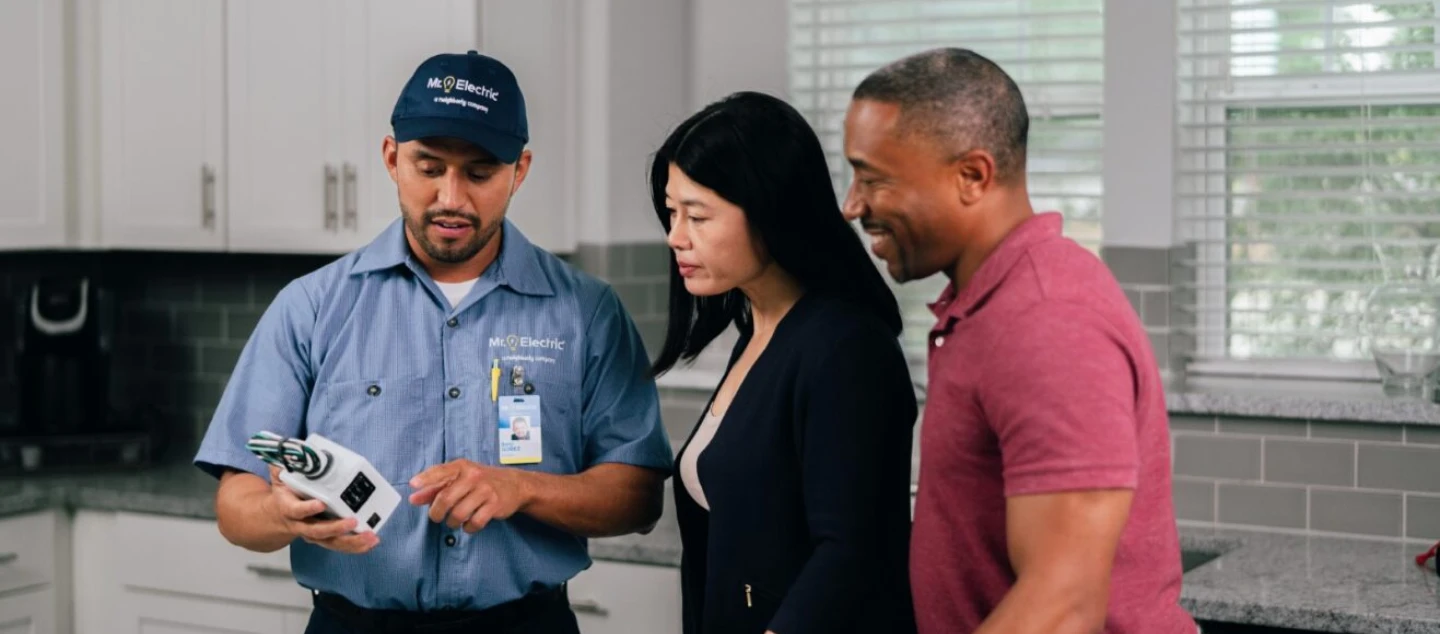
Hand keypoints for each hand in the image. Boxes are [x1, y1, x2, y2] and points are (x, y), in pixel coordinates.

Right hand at [265, 465, 378, 553]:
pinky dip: (356, 545)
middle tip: (353, 522)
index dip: (308, 508)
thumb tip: (290, 449)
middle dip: (336, 528)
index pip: (296, 510)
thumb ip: (284, 465)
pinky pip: (340, 545)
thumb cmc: (284, 494)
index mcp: (289, 508)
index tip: (321, 503)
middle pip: (318, 531)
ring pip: (332, 542)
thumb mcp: (280, 478)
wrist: (275, 518)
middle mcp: (301, 525)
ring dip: (352, 541)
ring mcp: (314, 534)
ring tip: (370, 537)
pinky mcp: (326, 539)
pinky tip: (371, 541)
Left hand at [409, 459, 533, 532]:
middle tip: (437, 517)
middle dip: (436, 513)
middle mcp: (473, 476)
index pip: (440, 471)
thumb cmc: (481, 481)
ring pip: (458, 514)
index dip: (425, 478)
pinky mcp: (495, 505)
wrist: (515, 485)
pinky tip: (469, 524)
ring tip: (455, 520)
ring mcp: (485, 490)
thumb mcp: (459, 478)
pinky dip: (468, 528)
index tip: (412, 484)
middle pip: (445, 499)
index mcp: (462, 467)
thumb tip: (414, 498)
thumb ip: (436, 488)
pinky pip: (474, 523)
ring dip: (452, 522)